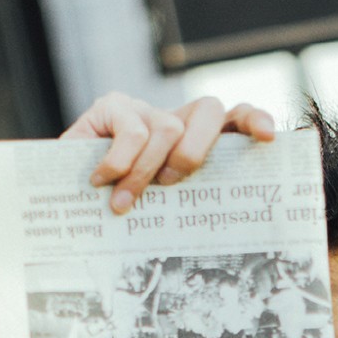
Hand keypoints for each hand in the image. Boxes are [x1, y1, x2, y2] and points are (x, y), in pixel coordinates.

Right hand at [60, 92, 274, 213]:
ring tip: (125, 203)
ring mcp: (145, 108)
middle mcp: (176, 117)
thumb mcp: (161, 206)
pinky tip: (102, 180)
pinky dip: (119, 163)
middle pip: (208, 110)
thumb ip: (187, 202)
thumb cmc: (124, 204)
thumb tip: (226, 232)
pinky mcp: (113, 105)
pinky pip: (130, 132)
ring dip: (146, 172)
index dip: (254, 121)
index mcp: (198, 140)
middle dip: (195, 152)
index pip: (236, 118)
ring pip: (167, 128)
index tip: (269, 139)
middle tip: (171, 186)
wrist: (68, 191)